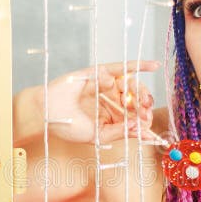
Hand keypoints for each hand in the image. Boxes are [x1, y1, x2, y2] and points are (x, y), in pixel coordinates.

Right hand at [43, 59, 158, 143]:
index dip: (144, 125)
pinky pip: (123, 68)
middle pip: (136, 102)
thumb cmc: (69, 126)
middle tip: (145, 114)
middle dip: (144, 108)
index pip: (134, 119)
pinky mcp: (100, 73)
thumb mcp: (98, 136)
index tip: (151, 134)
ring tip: (142, 102)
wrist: (47, 113)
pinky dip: (139, 65)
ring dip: (141, 93)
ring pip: (132, 86)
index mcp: (112, 118)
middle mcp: (111, 101)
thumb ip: (120, 132)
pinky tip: (153, 65)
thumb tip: (142, 129)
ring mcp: (107, 86)